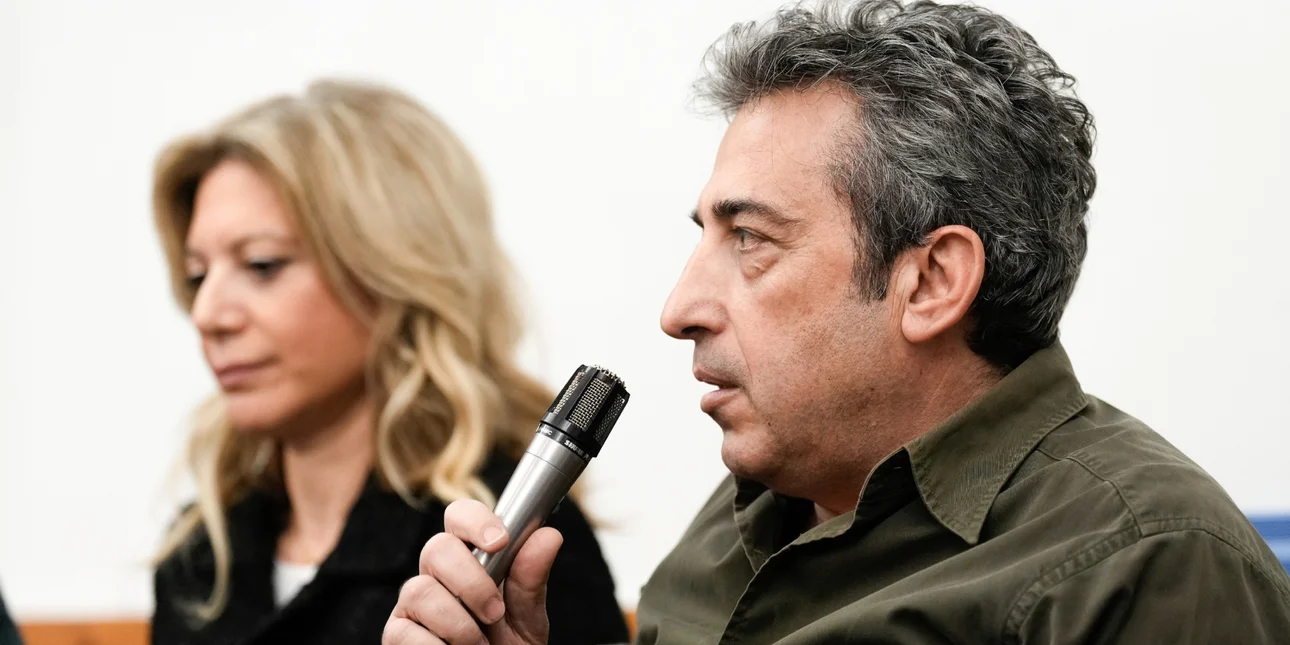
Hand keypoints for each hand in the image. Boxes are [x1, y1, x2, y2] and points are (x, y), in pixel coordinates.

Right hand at [383, 499, 561, 644]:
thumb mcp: (527, 618)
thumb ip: (531, 581)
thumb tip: (548, 536)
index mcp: (469, 560)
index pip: (460, 517)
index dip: (475, 521)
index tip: (500, 541)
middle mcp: (437, 575)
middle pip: (436, 548)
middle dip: (471, 582)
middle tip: (495, 613)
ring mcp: (413, 604)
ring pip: (419, 590)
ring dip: (457, 622)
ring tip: (478, 644)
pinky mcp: (396, 634)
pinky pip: (403, 630)